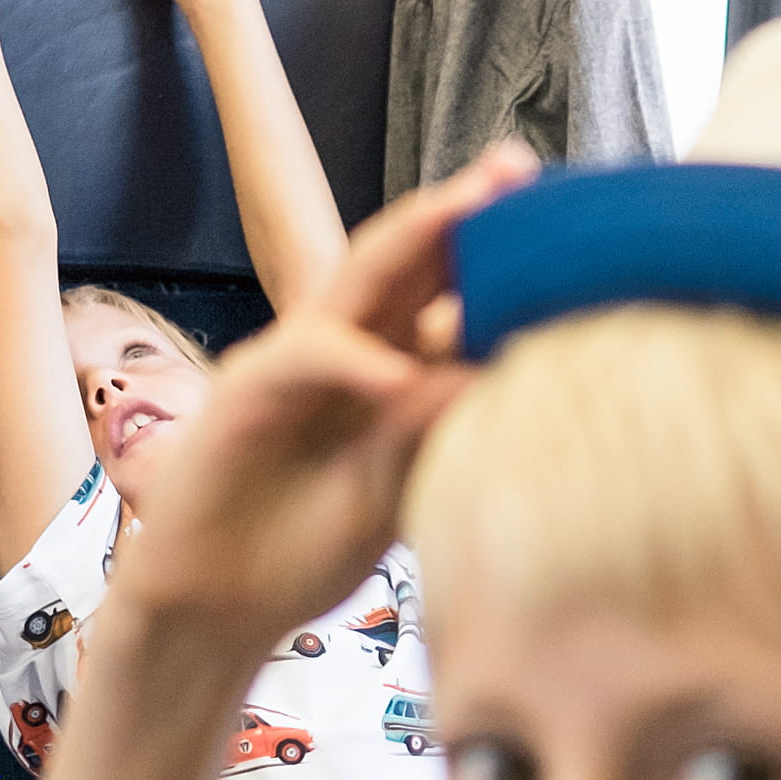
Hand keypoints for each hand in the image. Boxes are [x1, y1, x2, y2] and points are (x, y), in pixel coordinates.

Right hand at [107, 145, 539, 657]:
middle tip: (517, 169)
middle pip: (404, 264)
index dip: (495, 256)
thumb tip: (502, 375)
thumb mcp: (392, 490)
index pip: (443, 293)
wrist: (214, 610)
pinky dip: (357, 362)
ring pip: (354, 284)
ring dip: (410, 242)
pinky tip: (402, 373)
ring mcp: (289, 364)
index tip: (567, 221)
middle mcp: (340, 349)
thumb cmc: (303, 545)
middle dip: (458, 212)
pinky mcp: (245, 394)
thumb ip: (435, 432)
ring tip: (466, 208)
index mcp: (382, 367)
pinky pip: (307, 360)